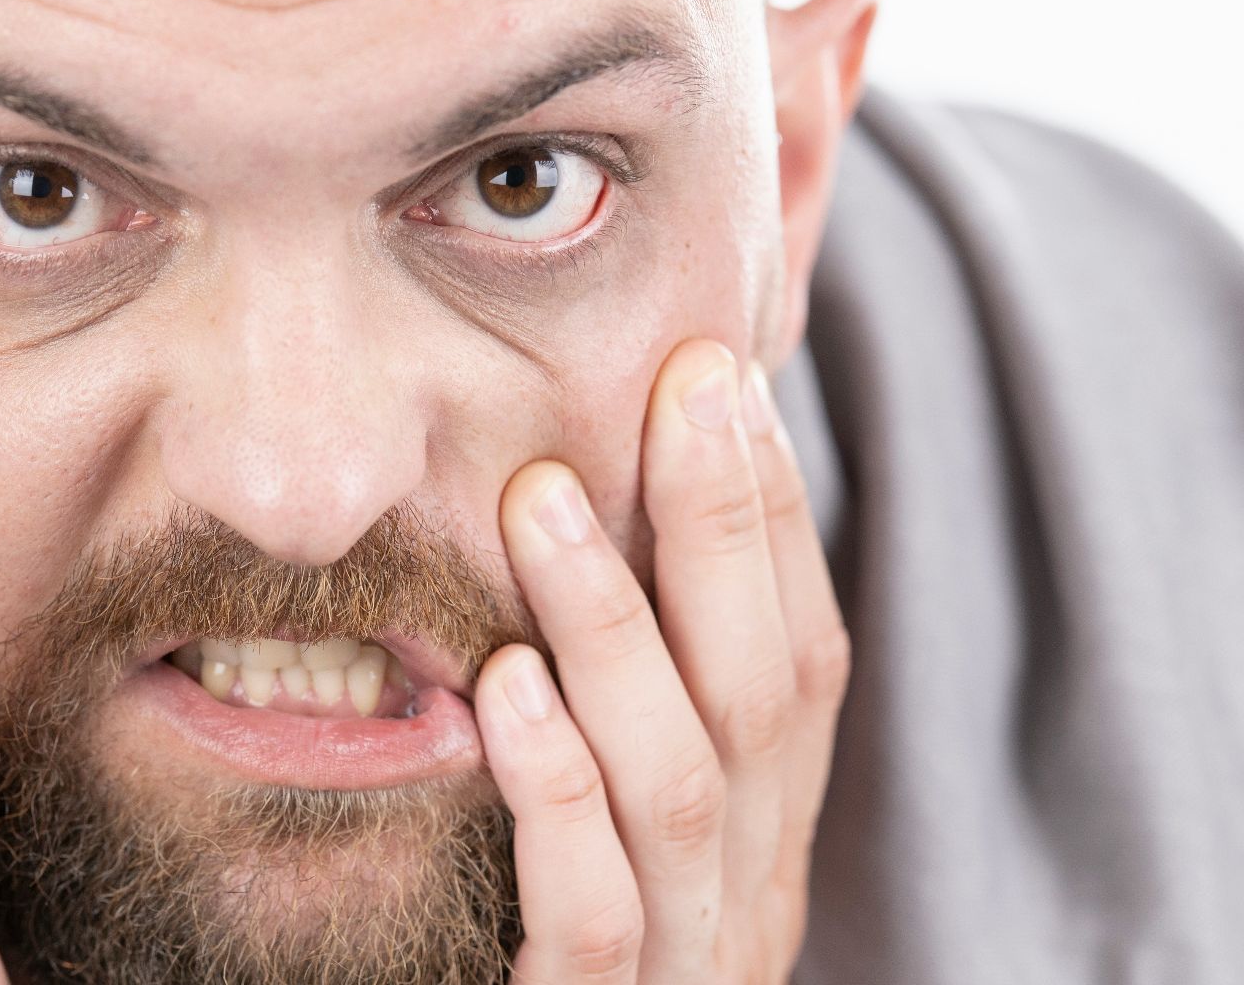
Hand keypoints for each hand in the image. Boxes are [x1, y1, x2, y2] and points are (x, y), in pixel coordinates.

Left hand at [476, 339, 850, 982]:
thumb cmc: (563, 947)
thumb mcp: (624, 813)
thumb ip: (632, 691)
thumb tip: (597, 512)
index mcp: (764, 832)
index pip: (799, 657)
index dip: (769, 517)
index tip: (720, 379)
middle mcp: (748, 892)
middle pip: (764, 694)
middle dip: (724, 533)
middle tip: (671, 388)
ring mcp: (685, 965)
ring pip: (679, 785)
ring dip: (619, 632)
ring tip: (544, 506)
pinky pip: (593, 913)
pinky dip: (557, 792)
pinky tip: (506, 691)